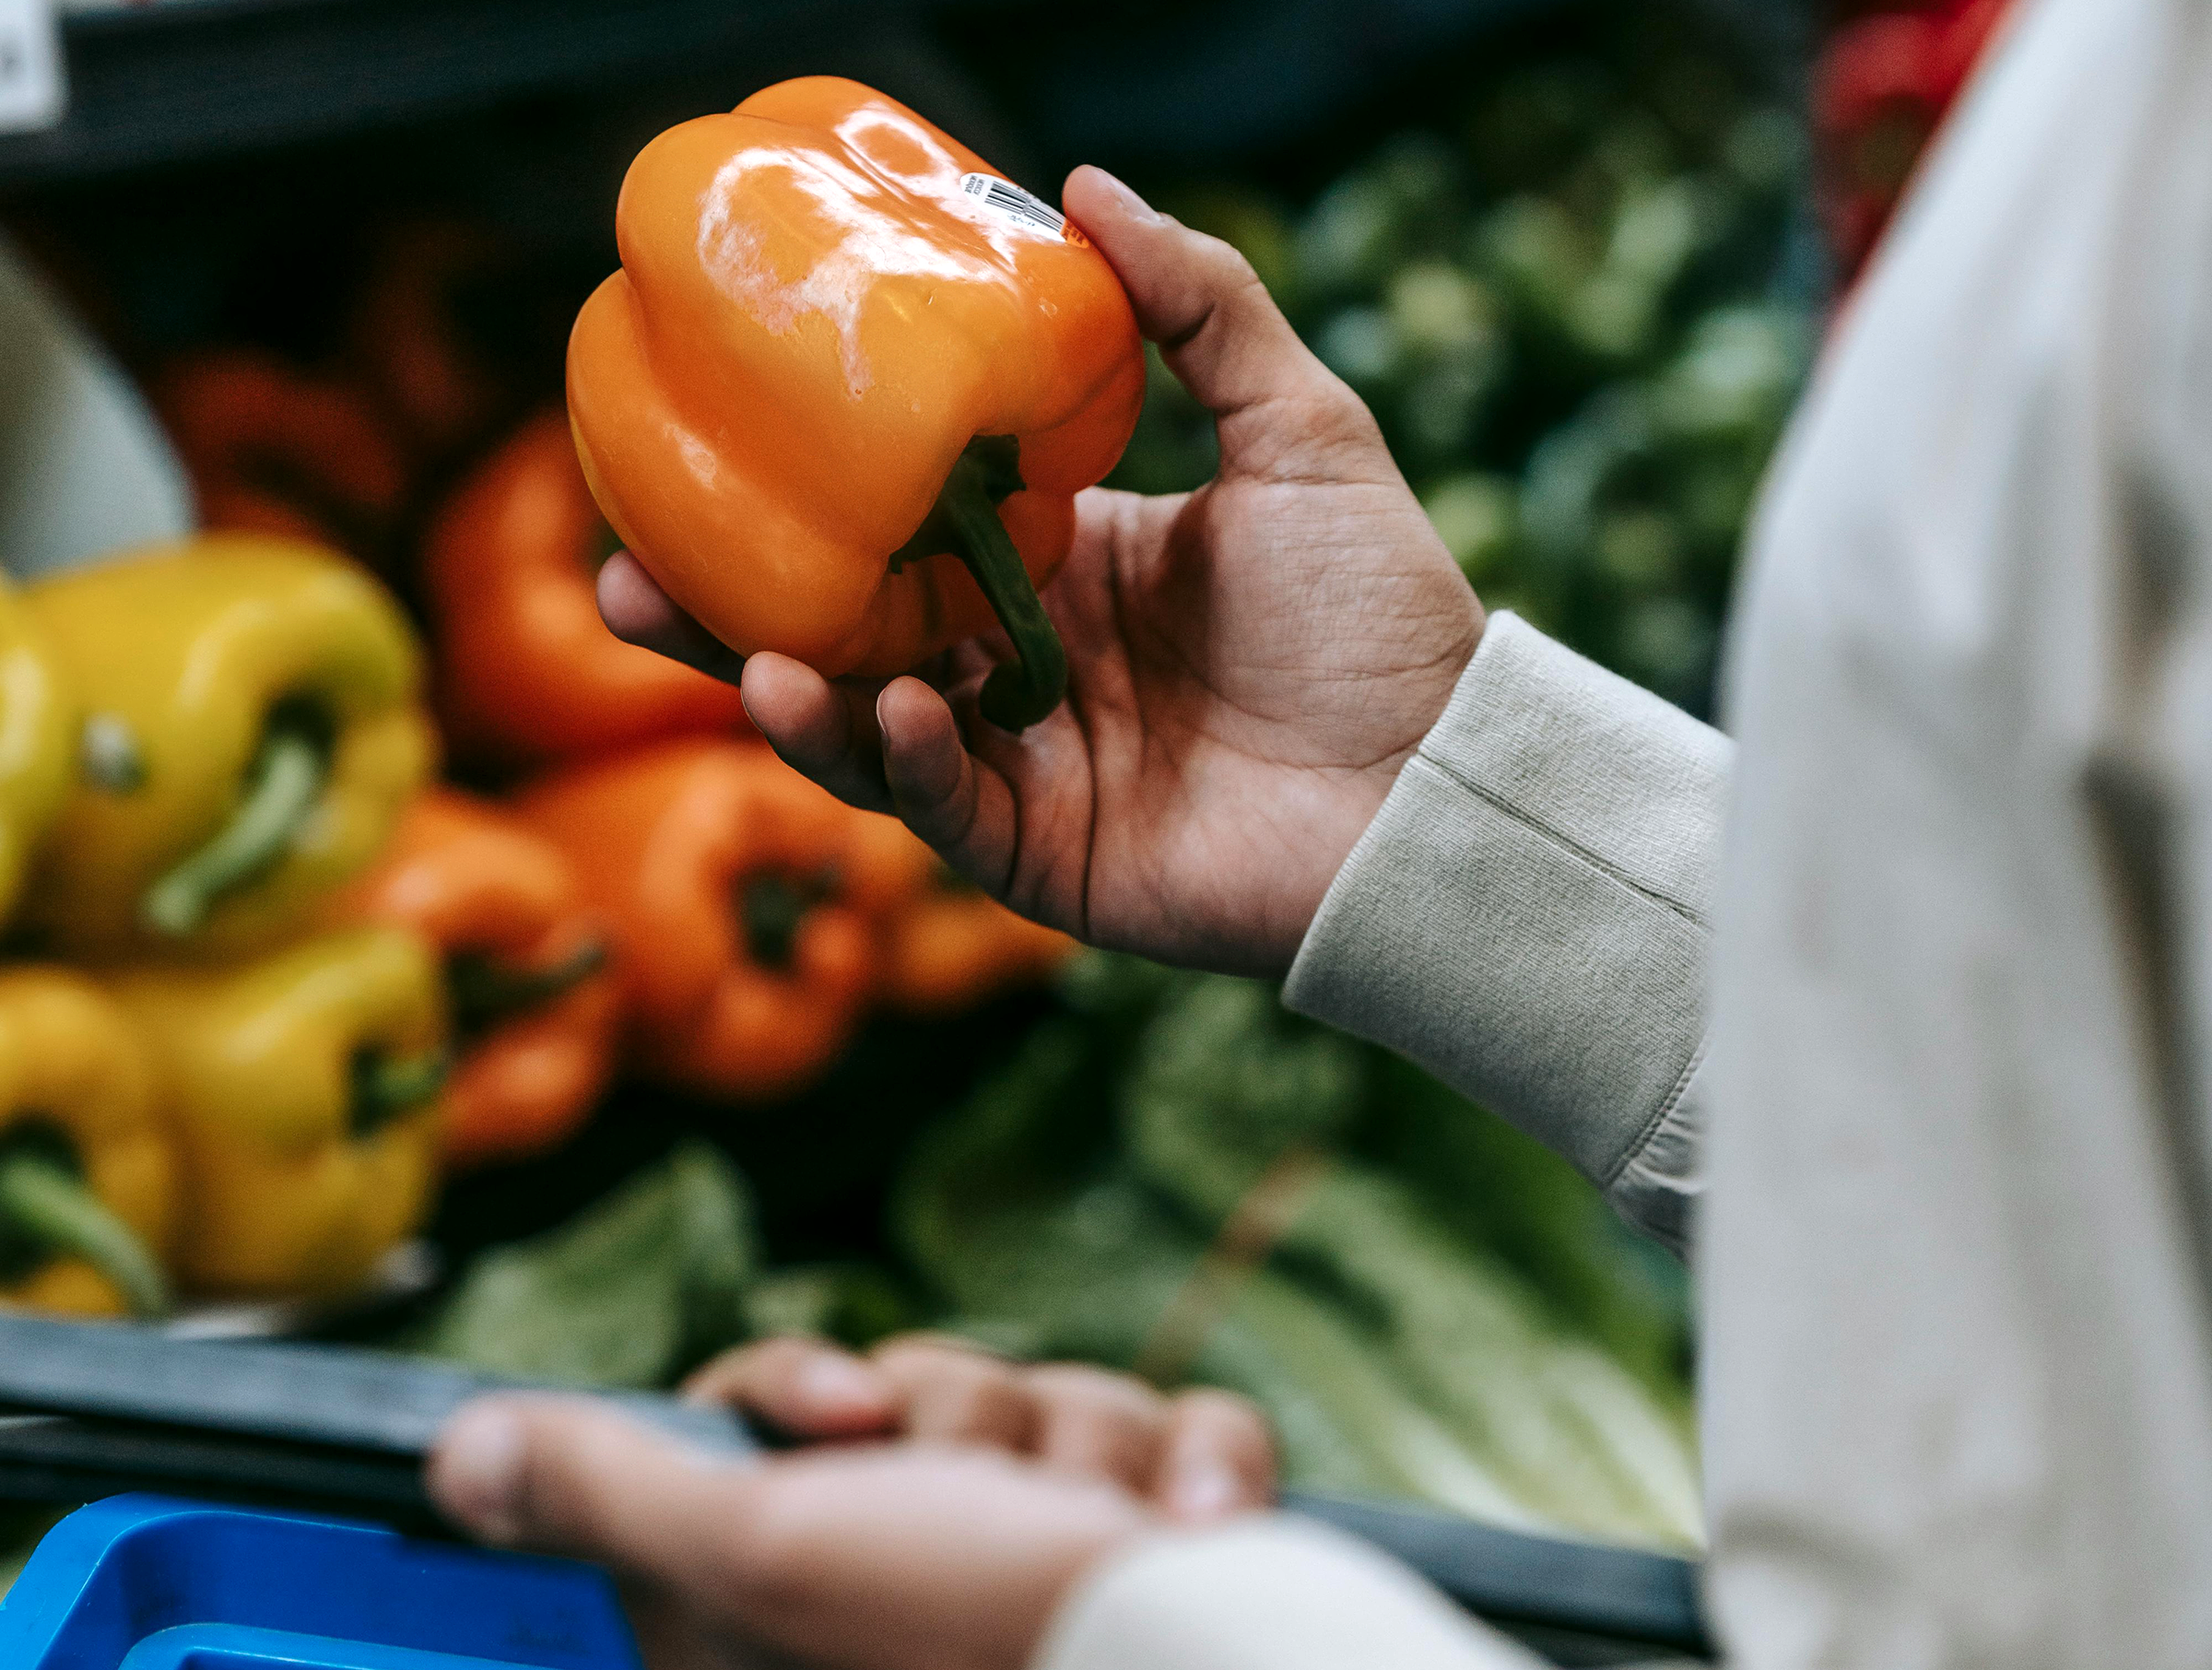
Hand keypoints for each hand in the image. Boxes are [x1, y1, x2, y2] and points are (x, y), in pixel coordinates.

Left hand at [429, 1395, 1150, 1669]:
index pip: (763, 1421)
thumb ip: (613, 1492)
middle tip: (980, 1505)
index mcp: (807, 1592)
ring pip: (1051, 1396)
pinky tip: (1195, 1524)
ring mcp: (1052, 1553)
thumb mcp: (770, 1552)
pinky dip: (1196, 1468)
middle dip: (968, 1422)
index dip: (797, 1393)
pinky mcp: (1169, 1535)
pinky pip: (1176, 1425)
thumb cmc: (978, 1632)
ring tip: (1103, 1538)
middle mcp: (919, 1575)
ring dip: (1088, 1450)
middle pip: (922, 1388)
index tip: (847, 1410)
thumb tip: (454, 1456)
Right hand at [599, 167, 1481, 976]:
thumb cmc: (1379, 607)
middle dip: (729, 618)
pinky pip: (951, 814)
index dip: (806, 503)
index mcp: (1062, 566)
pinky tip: (896, 711)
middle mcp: (1022, 667)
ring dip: (794, 702)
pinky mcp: (1047, 860)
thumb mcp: (1296, 426)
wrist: (1441, 776)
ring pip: (869, 736)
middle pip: (847, 640)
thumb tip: (1085, 183)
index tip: (705, 451)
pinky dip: (912, 767)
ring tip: (740, 655)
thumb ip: (1200, 306)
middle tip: (625, 573)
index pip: (900, 531)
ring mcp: (1026, 769)